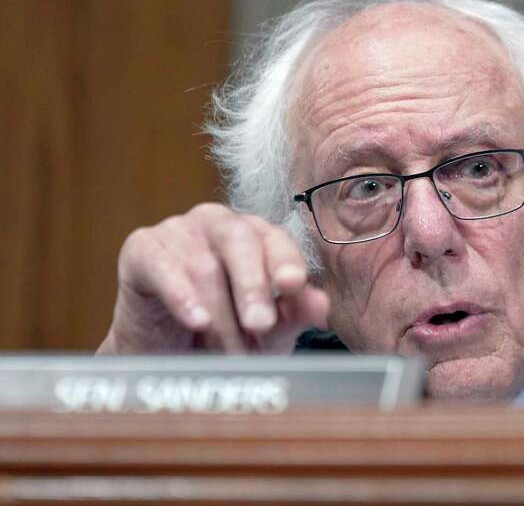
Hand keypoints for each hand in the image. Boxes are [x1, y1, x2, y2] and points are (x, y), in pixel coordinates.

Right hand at [98, 203, 328, 354]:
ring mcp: (178, 231)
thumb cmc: (226, 336)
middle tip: (260, 325)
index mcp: (256, 236)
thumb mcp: (268, 333)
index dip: (286, 260)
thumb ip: (295, 314)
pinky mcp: (141, 249)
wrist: (169, 360)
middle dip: (252, 286)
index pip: (275, 239)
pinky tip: (197, 320)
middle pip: (240, 239)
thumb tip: (322, 305)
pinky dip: (180, 295)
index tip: (294, 286)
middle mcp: (218, 224)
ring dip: (219, 314)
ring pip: (203, 263)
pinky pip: (160, 264)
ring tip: (229, 352)